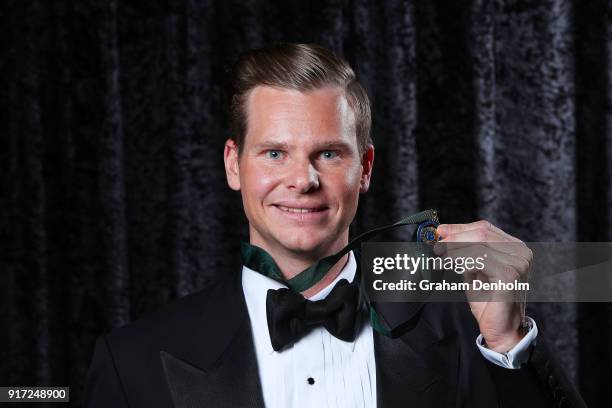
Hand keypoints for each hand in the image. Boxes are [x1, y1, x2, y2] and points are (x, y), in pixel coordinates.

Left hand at [434, 221, 531, 351]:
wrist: (501, 329)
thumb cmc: (488, 301)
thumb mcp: (473, 269)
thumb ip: (464, 251)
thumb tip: (443, 233)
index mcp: (514, 248)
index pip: (484, 228)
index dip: (459, 228)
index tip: (439, 231)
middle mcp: (520, 252)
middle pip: (481, 233)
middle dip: (454, 238)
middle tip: (436, 247)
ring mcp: (518, 262)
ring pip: (478, 244)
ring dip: (454, 250)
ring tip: (439, 258)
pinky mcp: (509, 274)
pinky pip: (479, 259)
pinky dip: (460, 259)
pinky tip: (449, 265)